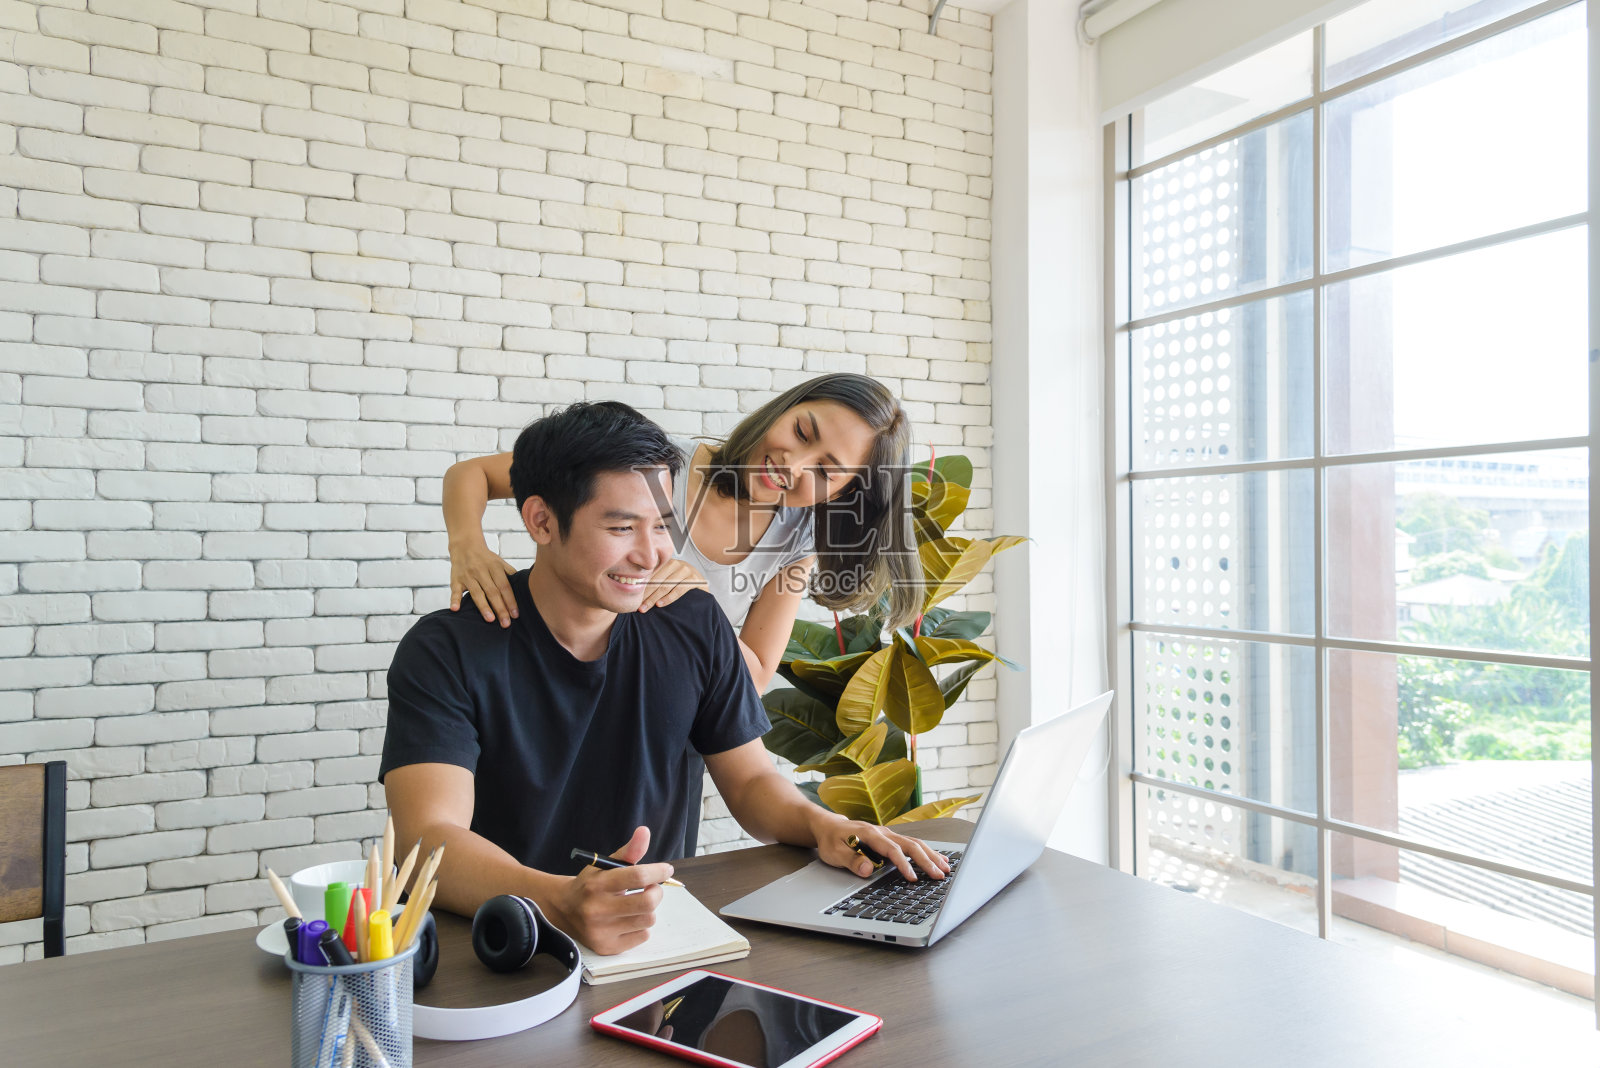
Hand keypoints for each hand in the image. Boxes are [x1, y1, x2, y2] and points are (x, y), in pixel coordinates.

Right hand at [449, 539, 517, 626]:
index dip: (510, 601)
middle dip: (500, 608)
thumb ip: (510, 574)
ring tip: (490, 619)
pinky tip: (456, 609)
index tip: (515, 614)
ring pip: (476, 593)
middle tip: (506, 623)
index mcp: (495, 567)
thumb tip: (524, 588)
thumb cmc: (485, 558)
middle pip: (492, 592)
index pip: (505, 586)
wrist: (465, 545)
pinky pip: (455, 591)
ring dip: (483, 606)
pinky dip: (454, 600)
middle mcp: (481, 571)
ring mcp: (468, 576)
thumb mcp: (500, 562)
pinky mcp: (456, 580)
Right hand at [548, 826, 675, 954]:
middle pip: (648, 902)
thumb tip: (644, 831)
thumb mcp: (604, 865)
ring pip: (648, 920)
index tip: (666, 870)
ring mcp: (602, 931)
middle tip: (652, 888)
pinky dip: (642, 926)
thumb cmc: (591, 884)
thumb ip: (628, 851)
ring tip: (637, 903)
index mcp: (597, 884)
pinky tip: (629, 919)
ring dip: (648, 909)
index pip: (637, 876)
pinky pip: (643, 936)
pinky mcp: (607, 947)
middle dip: (657, 892)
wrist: (564, 911)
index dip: (658, 871)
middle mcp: (597, 909)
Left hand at [635, 558, 707, 613]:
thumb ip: (656, 580)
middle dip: (645, 595)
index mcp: (666, 562)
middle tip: (637, 606)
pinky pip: (679, 589)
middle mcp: (676, 564)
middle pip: (656, 581)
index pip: (650, 575)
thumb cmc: (682, 582)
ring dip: (653, 598)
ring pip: (665, 586)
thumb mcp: (668, 578)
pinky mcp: (694, 579)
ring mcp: (685, 570)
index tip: (632, 598)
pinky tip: (660, 604)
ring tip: (644, 608)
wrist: (702, 583)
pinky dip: (668, 598)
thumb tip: (635, 591)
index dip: (640, 587)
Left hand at [815, 817, 951, 882]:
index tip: (913, 878)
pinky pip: (912, 844)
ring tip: (946, 868)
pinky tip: (938, 858)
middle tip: (940, 875)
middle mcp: (883, 832)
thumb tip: (867, 869)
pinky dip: (927, 851)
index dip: (903, 864)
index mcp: (870, 834)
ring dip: (931, 855)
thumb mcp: (834, 852)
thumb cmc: (831, 839)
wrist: (828, 826)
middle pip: (910, 845)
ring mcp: (888, 834)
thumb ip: (851, 860)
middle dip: (926, 860)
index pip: (892, 850)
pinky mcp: (890, 839)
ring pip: (915, 843)